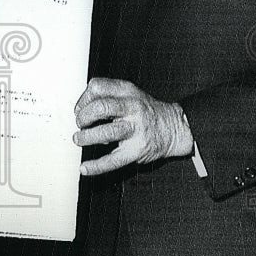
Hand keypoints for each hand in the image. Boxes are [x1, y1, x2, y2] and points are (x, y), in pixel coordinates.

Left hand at [72, 77, 193, 175]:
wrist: (175, 127)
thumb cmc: (145, 111)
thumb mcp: (130, 93)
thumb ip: (107, 96)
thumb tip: (79, 110)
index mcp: (127, 91)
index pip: (97, 87)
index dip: (83, 99)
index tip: (80, 109)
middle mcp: (132, 108)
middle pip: (100, 107)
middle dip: (83, 117)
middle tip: (80, 124)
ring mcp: (136, 130)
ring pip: (106, 132)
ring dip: (86, 137)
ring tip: (79, 139)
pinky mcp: (137, 150)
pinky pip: (113, 160)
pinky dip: (96, 166)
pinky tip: (85, 167)